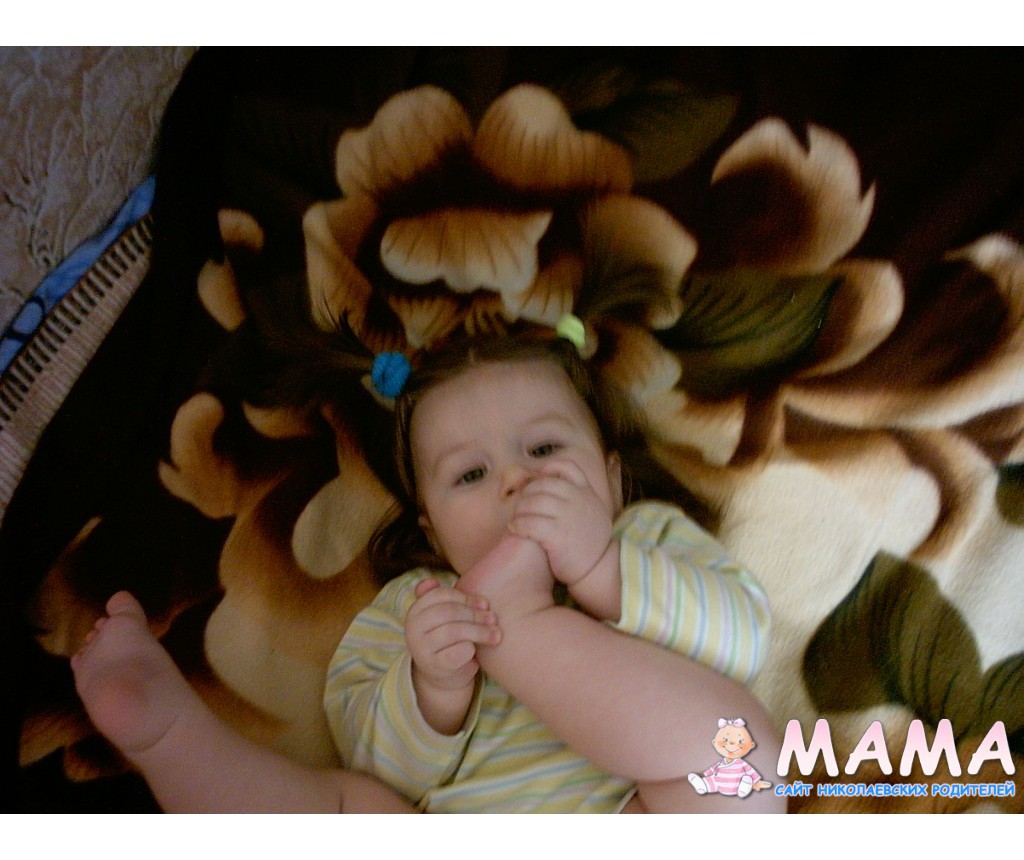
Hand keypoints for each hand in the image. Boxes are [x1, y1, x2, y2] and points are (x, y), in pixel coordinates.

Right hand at [405, 579, 500, 693]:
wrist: (443, 675)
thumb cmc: (448, 638)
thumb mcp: (442, 617)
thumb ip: (440, 598)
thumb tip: (431, 581)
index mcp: (415, 611)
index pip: (440, 595)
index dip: (466, 597)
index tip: (484, 603)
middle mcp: (413, 629)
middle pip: (448, 612)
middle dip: (475, 614)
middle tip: (493, 619)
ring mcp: (422, 649)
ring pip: (454, 631)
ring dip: (480, 631)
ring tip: (496, 635)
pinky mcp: (434, 667)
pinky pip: (457, 652)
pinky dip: (470, 649)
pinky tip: (477, 650)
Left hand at [508, 460, 613, 585]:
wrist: (598, 568)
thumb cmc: (590, 542)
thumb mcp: (593, 512)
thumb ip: (579, 497)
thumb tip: (554, 483)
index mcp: (586, 492)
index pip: (567, 468)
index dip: (550, 468)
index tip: (540, 478)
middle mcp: (577, 500)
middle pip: (542, 485)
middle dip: (527, 493)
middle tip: (521, 506)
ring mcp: (567, 516)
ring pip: (532, 502)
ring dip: (519, 509)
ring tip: (516, 518)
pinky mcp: (556, 535)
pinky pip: (529, 523)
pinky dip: (518, 524)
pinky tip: (515, 528)